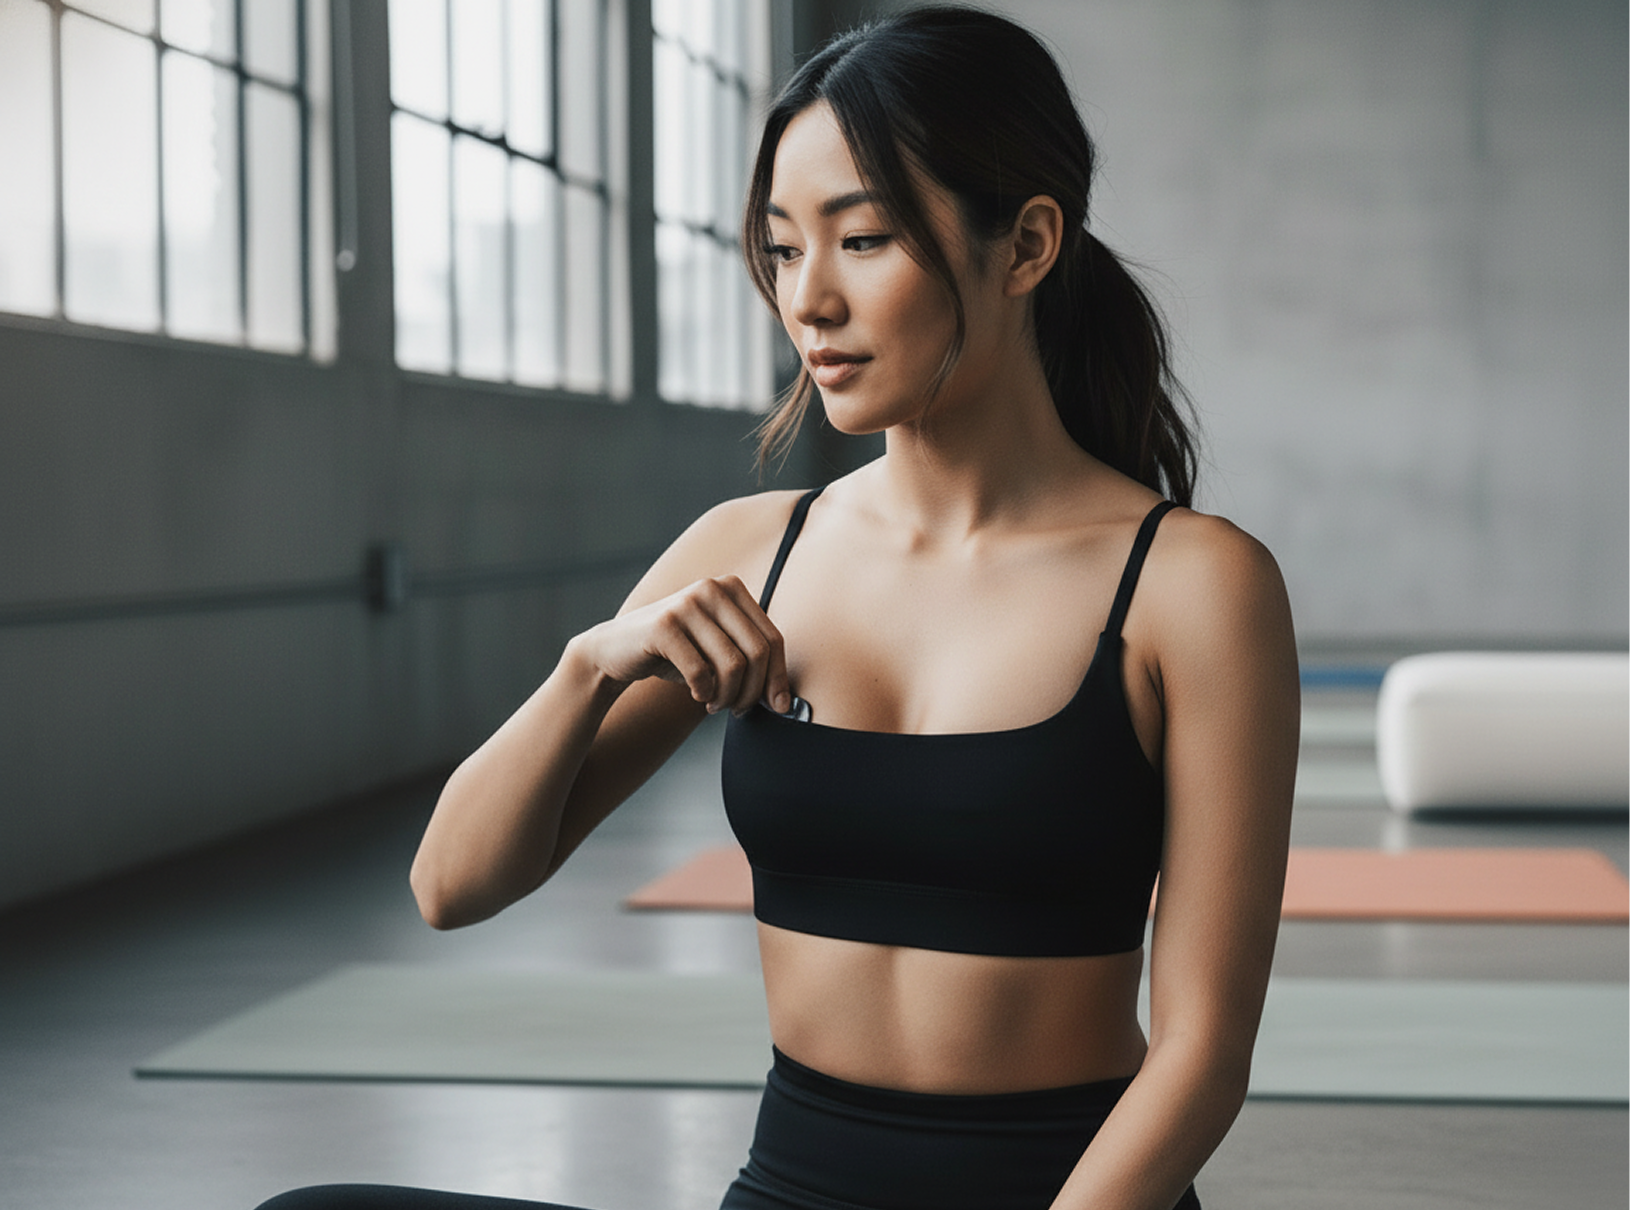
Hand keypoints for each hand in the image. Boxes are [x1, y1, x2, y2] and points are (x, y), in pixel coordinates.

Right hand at [581, 576, 791, 716]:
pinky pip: (701, 672)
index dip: (778, 678)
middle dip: (752, 691)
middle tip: (738, 710)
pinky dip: (703, 692)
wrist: (615, 650)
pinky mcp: (665, 625)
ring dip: (728, 696)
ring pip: (733, 665)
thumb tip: (784, 701)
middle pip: (757, 652)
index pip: (773, 638)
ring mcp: (688, 602)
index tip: (778, 707)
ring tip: (715, 704)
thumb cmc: (675, 653)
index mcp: (732, 589)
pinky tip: (697, 695)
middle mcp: (713, 588)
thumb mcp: (717, 650)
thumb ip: (750, 660)